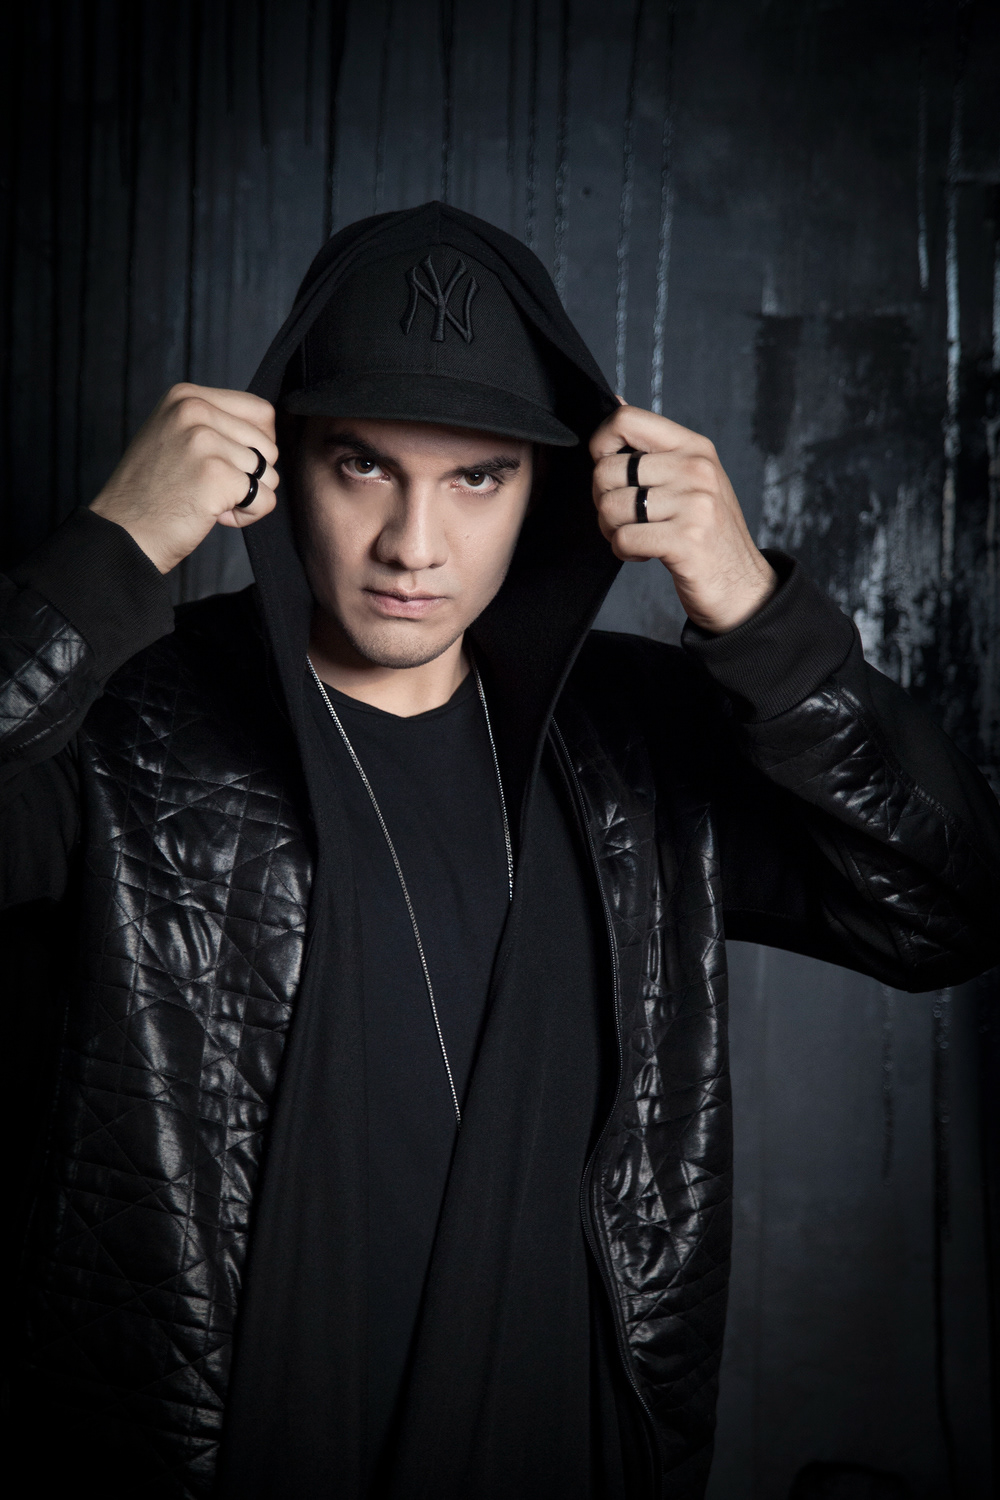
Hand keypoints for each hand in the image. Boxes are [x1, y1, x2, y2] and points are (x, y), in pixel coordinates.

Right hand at [89, 384, 279, 573]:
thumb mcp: (175, 436)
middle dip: (251, 476)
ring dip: (247, 497)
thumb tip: (268, 433)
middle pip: (267, 445)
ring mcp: (204, 441)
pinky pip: (265, 499)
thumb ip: (215, 425)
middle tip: (211, 490)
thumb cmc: (151, 493)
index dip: (256, 446)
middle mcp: (194, 410)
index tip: (228, 464)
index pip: (260, 411)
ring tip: (208, 501)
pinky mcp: (216, 475)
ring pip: (269, 473)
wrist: (122, 534)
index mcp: (186, 396)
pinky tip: (215, 516)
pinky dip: (248, 515)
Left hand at [591, 404, 775, 631]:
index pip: (626, 419)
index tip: (610, 471)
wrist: (742, 586)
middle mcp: (696, 468)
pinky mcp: (686, 539)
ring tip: (637, 536)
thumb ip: (652, 447)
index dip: (600, 445)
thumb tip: (614, 401)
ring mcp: (694, 503)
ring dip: (612, 530)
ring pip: (611, 507)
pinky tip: (644, 554)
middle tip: (625, 517)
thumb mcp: (689, 480)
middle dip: (603, 500)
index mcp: (694, 447)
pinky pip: (624, 539)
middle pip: (607, 469)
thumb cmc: (707, 533)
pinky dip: (624, 552)